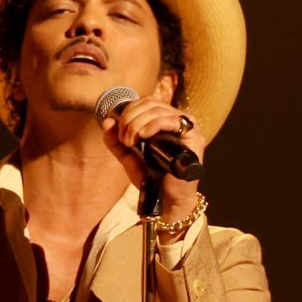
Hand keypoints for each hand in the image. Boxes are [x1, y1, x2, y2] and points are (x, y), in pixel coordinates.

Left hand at [99, 94, 203, 222]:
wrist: (166, 199)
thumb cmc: (152, 178)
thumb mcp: (128, 157)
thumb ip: (116, 141)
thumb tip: (108, 120)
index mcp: (163, 120)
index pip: (145, 102)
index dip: (128, 112)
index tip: (120, 133)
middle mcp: (177, 120)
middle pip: (150, 104)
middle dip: (130, 118)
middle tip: (124, 138)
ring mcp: (187, 127)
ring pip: (158, 110)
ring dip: (137, 123)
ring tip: (130, 142)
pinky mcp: (194, 136)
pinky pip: (172, 120)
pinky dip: (153, 125)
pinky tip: (143, 136)